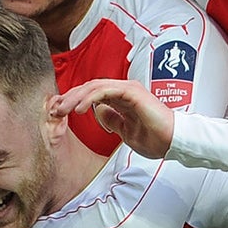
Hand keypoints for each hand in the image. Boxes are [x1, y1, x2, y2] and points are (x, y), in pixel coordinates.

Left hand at [51, 78, 175, 157]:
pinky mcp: (131, 92)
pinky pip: (105, 91)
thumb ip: (112, 121)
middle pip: (89, 88)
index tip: (59, 113)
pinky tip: (79, 109)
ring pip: (94, 86)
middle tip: (54, 110)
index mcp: (122, 99)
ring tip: (62, 110)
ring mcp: (128, 89)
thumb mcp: (126, 132)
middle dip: (69, 98)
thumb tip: (98, 113)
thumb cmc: (155, 138)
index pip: (92, 94)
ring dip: (75, 97)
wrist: (173, 141)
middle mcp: (124, 90)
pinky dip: (90, 98)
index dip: (74, 102)